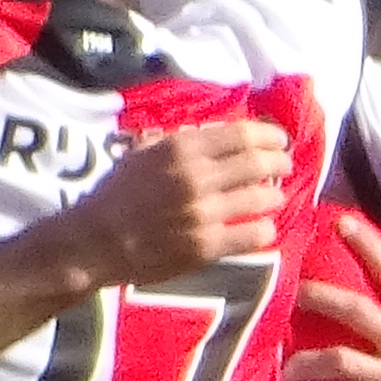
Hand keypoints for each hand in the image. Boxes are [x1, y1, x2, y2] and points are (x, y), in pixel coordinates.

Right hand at [53, 119, 288, 287]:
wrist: (96, 242)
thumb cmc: (116, 195)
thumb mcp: (144, 153)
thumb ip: (179, 142)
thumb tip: (215, 135)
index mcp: (181, 148)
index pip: (241, 134)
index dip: (268, 136)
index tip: (279, 141)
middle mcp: (197, 176)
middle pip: (257, 164)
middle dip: (279, 164)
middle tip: (284, 167)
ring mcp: (204, 212)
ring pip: (260, 199)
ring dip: (273, 196)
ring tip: (274, 197)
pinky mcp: (206, 246)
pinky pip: (251, 235)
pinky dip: (264, 230)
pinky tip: (264, 229)